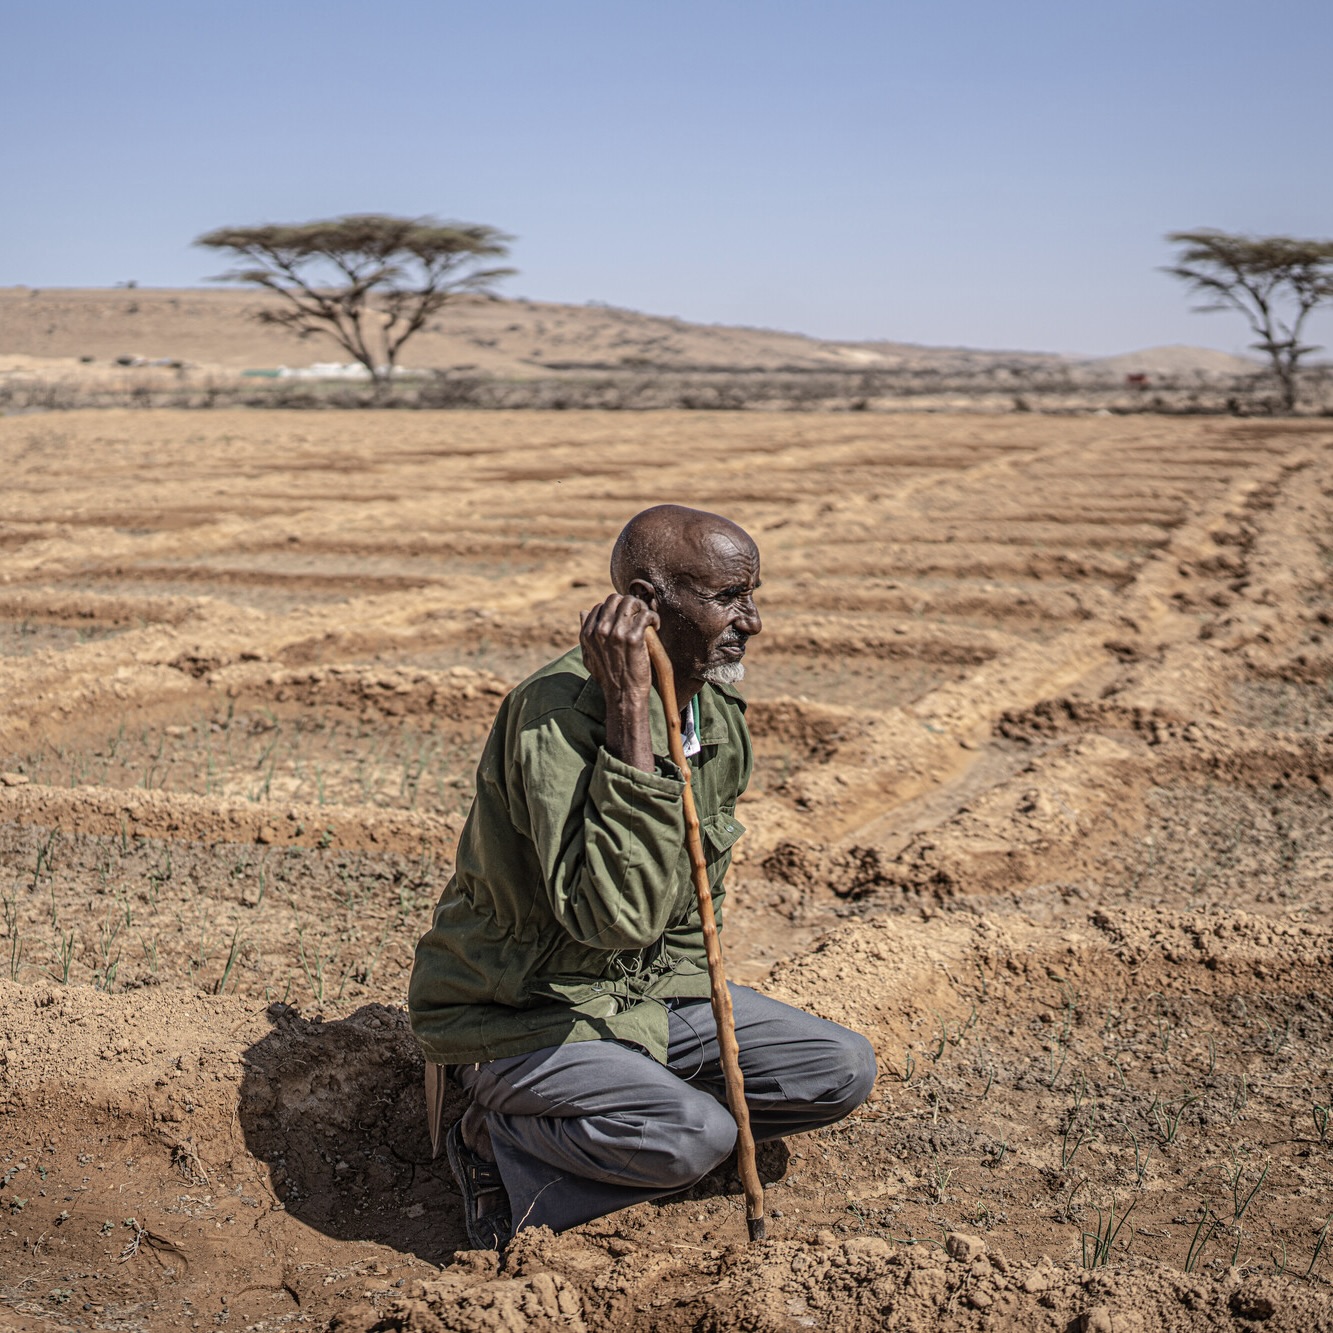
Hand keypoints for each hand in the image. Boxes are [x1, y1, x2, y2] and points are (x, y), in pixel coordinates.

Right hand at [580, 595, 659, 771]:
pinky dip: (653, 617)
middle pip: (615, 599)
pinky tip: (656, 627)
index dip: (615, 610)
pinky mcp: (634, 638)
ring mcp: (616, 633)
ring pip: (630, 602)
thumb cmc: (609, 677)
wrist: (624, 695)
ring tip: (648, 620)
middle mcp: (599, 630)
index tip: (626, 619)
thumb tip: (583, 612)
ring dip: (642, 608)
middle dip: (629, 604)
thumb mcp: (589, 656)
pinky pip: (646, 614)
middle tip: (639, 616)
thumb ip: (585, 633)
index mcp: (587, 633)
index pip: (601, 606)